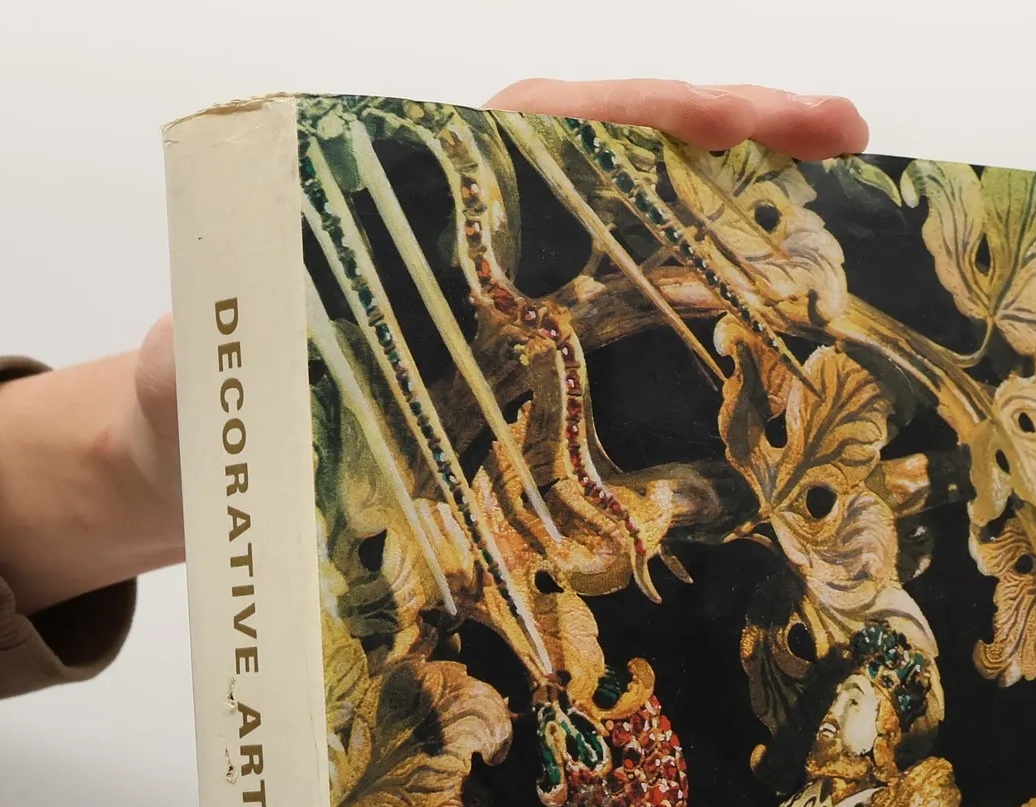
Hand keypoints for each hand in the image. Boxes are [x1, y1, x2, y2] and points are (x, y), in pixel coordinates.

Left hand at [0, 81, 863, 614]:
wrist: (192, 469)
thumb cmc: (195, 405)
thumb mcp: (193, 368)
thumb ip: (206, 353)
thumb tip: (206, 356)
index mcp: (404, 201)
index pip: (534, 126)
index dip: (630, 113)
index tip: (717, 109)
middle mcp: (473, 236)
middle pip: (619, 160)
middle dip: (730, 136)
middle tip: (840, 132)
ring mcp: (509, 301)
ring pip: (639, 235)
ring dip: (740, 215)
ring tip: (842, 202)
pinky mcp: (526, 372)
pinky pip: (627, 334)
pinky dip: (704, 320)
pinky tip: (774, 335)